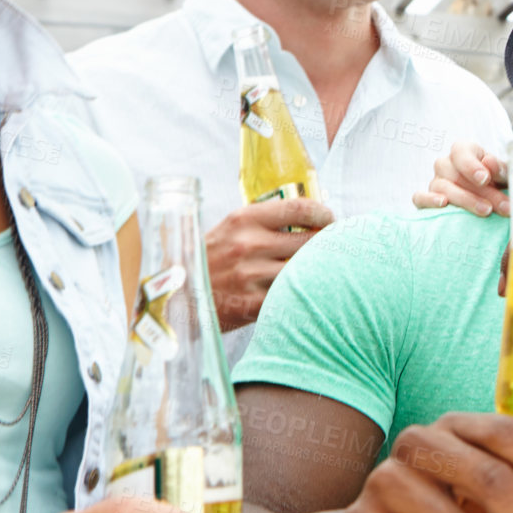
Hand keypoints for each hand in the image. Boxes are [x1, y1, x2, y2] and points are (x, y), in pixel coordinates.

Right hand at [206, 197, 333, 329]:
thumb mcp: (228, 231)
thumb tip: (308, 217)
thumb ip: (262, 223)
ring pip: (306, 268)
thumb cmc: (208, 263)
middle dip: (328, 244)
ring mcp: (252, 275)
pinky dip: (304, 292)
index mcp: (243, 220)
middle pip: (311, 240)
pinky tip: (307, 292)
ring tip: (323, 269)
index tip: (331, 219)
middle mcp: (249, 244)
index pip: (300, 208)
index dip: (324, 213)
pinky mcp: (254, 304)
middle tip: (334, 247)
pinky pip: (293, 294)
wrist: (178, 300)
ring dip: (318, 269)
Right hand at [414, 140, 506, 216]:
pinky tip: (443, 204)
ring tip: (486, 211)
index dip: (471, 165)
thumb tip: (489, 163)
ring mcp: (435, 181)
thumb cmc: (497, 184)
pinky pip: (420, 197)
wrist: (490, 203)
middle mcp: (446, 164)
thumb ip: (500, 169)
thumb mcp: (504, 175)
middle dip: (482, 192)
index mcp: (464, 152)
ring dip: (466, 200)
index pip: (460, 151)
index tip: (485, 179)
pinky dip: (429, 200)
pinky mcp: (425, 199)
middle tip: (502, 206)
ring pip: (443, 187)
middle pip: (456, 175)